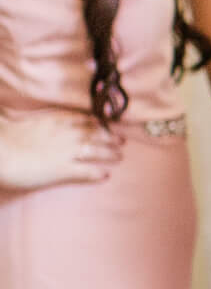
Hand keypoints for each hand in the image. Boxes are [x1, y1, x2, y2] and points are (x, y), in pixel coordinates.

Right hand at [0, 112, 122, 191]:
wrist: (1, 150)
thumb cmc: (5, 135)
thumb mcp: (24, 120)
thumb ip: (39, 118)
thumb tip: (34, 113)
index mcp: (56, 120)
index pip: (84, 119)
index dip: (99, 123)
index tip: (107, 125)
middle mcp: (66, 135)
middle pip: (96, 135)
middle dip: (110, 138)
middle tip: (122, 141)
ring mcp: (67, 153)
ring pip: (97, 151)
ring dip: (110, 154)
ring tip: (120, 156)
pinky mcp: (63, 171)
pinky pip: (87, 172)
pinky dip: (98, 173)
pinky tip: (106, 175)